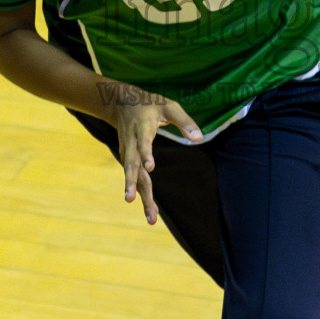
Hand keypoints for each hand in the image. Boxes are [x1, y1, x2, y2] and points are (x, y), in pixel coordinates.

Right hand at [110, 88, 201, 224]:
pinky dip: (141, 193)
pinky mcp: (128, 158)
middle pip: (132, 166)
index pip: (143, 143)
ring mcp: (127, 152)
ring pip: (133, 176)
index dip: (146, 154)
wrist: (120, 101)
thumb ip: (185, 121)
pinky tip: (150, 209)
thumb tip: (199, 138)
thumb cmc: (150, 104)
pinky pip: (135, 177)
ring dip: (139, 195)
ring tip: (150, 217)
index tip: (150, 168)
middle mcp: (131, 143)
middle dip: (133, 184)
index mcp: (142, 128)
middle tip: (132, 201)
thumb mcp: (169, 106)